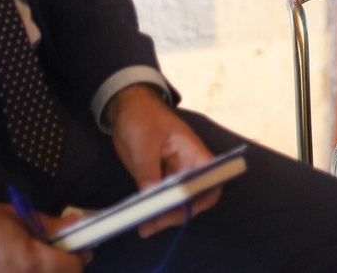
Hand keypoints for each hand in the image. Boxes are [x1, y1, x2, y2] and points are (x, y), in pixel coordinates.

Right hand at [0, 202, 85, 272]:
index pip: (72, 268)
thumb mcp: (21, 218)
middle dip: (66, 268)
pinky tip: (24, 267)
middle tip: (64, 255)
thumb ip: (50, 225)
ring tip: (42, 260)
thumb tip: (76, 224)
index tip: (80, 249)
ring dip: (49, 271)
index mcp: (33, 261)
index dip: (79, 257)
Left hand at [106, 84, 222, 237]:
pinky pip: (159, 200)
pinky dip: (152, 212)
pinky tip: (141, 221)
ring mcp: (171, 175)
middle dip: (178, 213)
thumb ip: (148, 168)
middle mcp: (186, 166)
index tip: (188, 209)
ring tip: (145, 228)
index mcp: (192, 152)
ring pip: (175, 202)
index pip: (211, 177)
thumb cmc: (142, 116)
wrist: (125, 108)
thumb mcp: (144, 140)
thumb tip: (151, 195)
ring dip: (163, 217)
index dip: (205, 195)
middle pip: (193, 196)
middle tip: (157, 222)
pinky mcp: (156, 179)